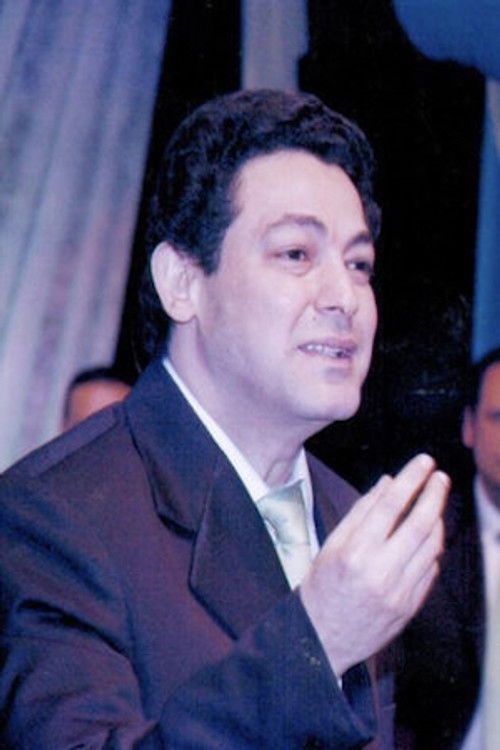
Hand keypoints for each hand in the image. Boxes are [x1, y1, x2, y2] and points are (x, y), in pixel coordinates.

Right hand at [300, 453, 449, 675]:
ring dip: (438, 520)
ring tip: (434, 504)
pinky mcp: (410, 607)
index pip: (391, 505)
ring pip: (431, 547)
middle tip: (440, 477)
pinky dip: (432, 548)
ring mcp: (399, 592)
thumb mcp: (332, 544)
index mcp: (355, 552)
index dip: (411, 478)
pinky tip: (427, 537)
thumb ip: (361, 511)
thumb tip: (388, 482)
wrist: (322, 639)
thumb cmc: (323, 587)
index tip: (424, 461)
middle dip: (435, 495)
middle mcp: (380, 571)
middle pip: (420, 523)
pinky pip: (430, 570)